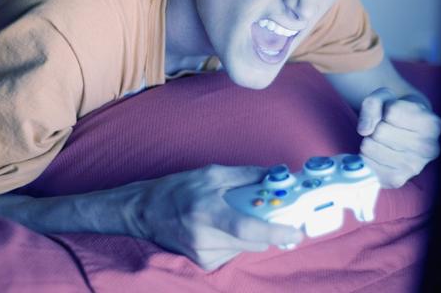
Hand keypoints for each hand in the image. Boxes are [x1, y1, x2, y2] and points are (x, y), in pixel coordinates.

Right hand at [134, 164, 303, 270]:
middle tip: (266, 210)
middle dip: (266, 227)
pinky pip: (233, 254)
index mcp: (207, 212)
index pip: (247, 227)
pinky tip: (219, 229)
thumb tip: (275, 176)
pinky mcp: (203, 264)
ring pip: (245, 248)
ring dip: (248, 233)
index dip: (275, 231)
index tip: (296, 231)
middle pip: (253, 240)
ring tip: (228, 216)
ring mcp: (203, 255)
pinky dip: (235, 241)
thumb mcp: (211, 174)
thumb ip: (246, 176)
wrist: (144, 212)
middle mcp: (204, 237)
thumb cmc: (176, 189)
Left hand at [357, 87, 440, 188]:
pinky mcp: (396, 180)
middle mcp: (429, 149)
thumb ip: (373, 103)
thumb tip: (364, 130)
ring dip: (369, 141)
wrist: (403, 132)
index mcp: (432, 124)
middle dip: (376, 127)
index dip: (385, 109)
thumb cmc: (395, 111)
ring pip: (370, 147)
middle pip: (380, 131)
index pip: (391, 111)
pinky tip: (377, 154)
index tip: (393, 114)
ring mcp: (414, 167)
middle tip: (387, 128)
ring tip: (383, 141)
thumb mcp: (386, 96)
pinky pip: (367, 165)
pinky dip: (365, 157)